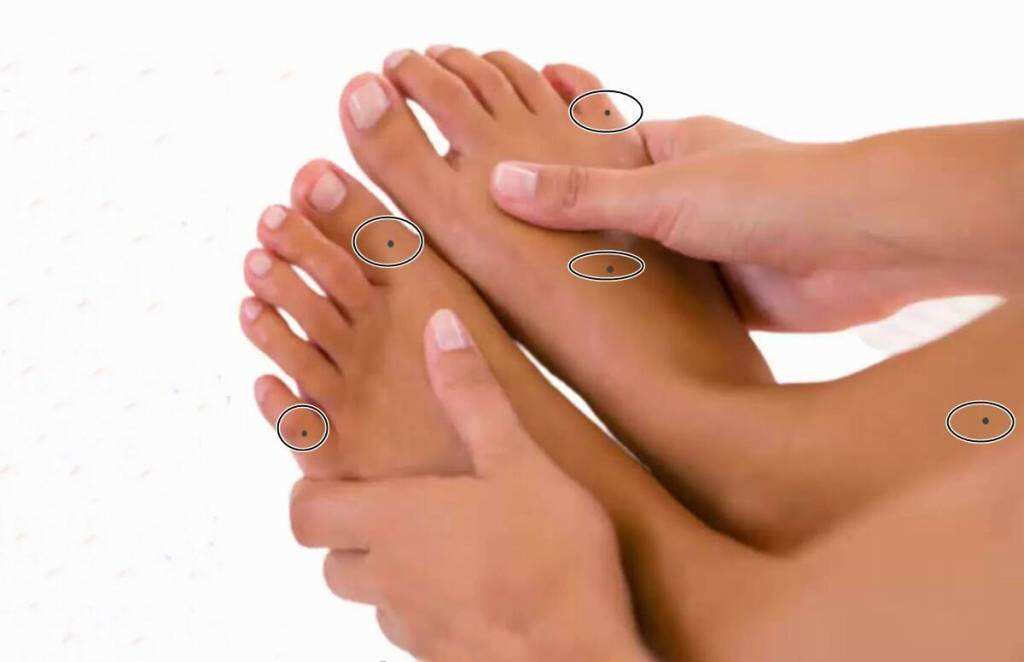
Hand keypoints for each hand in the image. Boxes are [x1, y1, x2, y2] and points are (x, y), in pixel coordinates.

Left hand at [289, 309, 650, 661]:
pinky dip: (425, 605)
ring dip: (389, 571)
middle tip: (397, 506)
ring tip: (442, 545)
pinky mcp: (439, 658)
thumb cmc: (551, 558)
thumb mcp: (517, 460)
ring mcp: (411, 625)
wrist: (580, 658)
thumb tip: (440, 327)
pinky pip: (412, 629)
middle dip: (351, 532)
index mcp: (392, 522)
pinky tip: (474, 587)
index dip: (309, 491)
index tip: (334, 474)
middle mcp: (387, 578)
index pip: (304, 512)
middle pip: (331, 558)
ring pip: (371, 597)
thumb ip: (473, 396)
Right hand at [489, 118, 1023, 329]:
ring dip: (598, 278)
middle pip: (605, 213)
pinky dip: (636, 318)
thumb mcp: (665, 191)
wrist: (870, 247)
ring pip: (633, 263)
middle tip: (495, 247)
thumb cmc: (777, 193)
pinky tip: (596, 336)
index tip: (488, 176)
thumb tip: (500, 182)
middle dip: (561, 230)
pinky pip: (665, 306)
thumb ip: (584, 194)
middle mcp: (683, 194)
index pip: (588, 150)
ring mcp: (702, 246)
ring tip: (529, 298)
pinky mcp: (720, 295)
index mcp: (670, 148)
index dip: (542, 162)